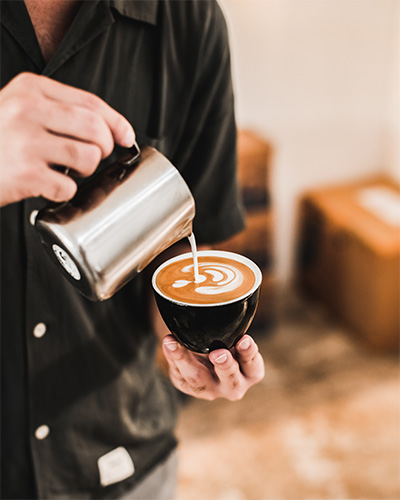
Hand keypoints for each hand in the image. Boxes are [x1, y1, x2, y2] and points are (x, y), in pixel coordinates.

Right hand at [0, 72, 134, 205]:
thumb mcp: (19, 110)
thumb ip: (57, 112)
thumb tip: (110, 130)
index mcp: (31, 89)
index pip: (91, 102)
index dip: (116, 122)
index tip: (125, 137)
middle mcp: (28, 110)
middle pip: (95, 128)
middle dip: (104, 148)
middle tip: (92, 158)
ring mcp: (25, 141)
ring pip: (89, 157)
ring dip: (86, 170)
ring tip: (67, 171)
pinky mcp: (24, 174)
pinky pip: (68, 187)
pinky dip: (64, 192)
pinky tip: (48, 186)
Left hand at [162, 334, 264, 400]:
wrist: (208, 357)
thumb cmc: (230, 342)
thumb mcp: (237, 336)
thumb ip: (236, 325)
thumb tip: (229, 293)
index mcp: (250, 373)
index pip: (253, 365)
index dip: (249, 353)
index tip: (244, 339)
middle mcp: (232, 386)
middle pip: (230, 379)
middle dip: (224, 365)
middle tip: (218, 353)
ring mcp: (210, 389)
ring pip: (197, 379)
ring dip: (185, 360)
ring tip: (174, 343)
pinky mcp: (188, 387)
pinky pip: (179, 373)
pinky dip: (172, 355)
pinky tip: (168, 342)